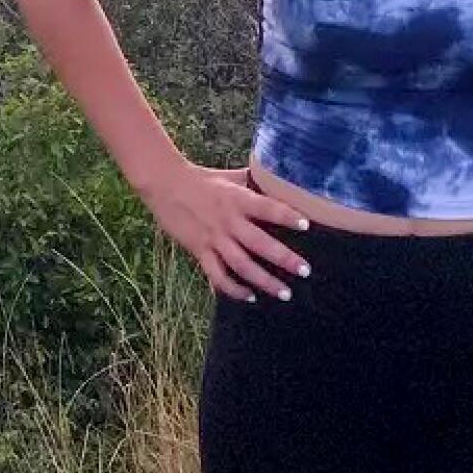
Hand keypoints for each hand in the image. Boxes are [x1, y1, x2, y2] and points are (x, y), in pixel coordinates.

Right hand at [139, 162, 312, 302]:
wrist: (165, 184)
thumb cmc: (201, 178)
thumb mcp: (229, 176)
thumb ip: (253, 181)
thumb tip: (279, 181)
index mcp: (237, 198)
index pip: (267, 208)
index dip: (287, 216)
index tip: (307, 225)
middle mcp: (228, 220)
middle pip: (259, 244)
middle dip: (284, 259)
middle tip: (305, 271)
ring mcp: (213, 238)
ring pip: (242, 265)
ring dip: (264, 281)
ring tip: (285, 292)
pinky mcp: (199, 250)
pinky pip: (217, 275)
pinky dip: (233, 289)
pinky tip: (250, 296)